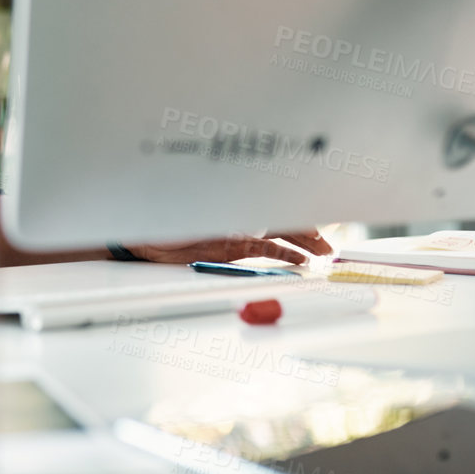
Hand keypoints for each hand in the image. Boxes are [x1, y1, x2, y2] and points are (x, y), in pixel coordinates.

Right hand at [121, 228, 333, 265]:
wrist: (145, 240)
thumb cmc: (170, 237)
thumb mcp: (205, 234)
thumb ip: (232, 234)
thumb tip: (262, 240)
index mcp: (236, 214)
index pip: (276, 214)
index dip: (301, 221)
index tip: (320, 230)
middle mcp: (239, 218)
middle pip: (285, 219)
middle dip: (311, 232)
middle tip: (328, 244)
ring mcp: (235, 229)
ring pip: (280, 229)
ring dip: (306, 241)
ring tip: (323, 251)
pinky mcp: (229, 243)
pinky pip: (263, 247)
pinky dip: (285, 253)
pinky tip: (301, 260)